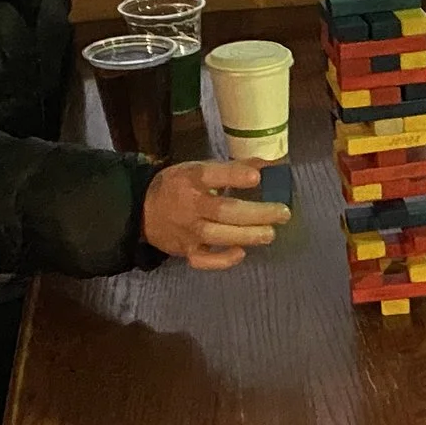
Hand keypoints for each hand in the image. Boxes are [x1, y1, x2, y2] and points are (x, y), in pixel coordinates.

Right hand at [142, 160, 290, 269]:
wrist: (143, 210)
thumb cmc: (180, 186)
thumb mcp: (200, 169)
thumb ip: (233, 168)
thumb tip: (270, 165)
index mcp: (192, 179)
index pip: (213, 175)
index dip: (235, 176)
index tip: (257, 178)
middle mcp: (190, 205)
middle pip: (224, 210)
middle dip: (256, 213)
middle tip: (282, 213)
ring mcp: (188, 231)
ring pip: (218, 235)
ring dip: (247, 235)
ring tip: (270, 233)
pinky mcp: (186, 251)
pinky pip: (204, 260)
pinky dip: (222, 260)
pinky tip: (241, 253)